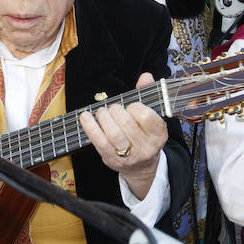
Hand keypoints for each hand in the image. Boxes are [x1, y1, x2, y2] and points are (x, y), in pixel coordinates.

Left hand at [79, 73, 166, 199]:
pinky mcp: (112, 160)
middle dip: (116, 110)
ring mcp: (129, 156)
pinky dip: (90, 127)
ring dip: (103, 117)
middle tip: (112, 108)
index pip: (146, 116)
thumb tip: (145, 76)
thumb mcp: (150, 117)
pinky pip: (99, 142)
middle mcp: (147, 147)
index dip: (135, 107)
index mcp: (159, 134)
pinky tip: (84, 117)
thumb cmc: (143, 135)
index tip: (130, 106)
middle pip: (127, 123)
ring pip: (114, 133)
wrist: (141, 167)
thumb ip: (146, 94)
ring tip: (102, 112)